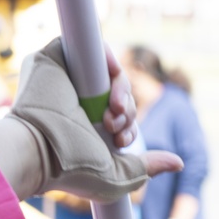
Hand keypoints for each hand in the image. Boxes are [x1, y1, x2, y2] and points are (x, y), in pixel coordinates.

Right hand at [10, 39, 181, 199]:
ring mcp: (64, 77)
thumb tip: (179, 163)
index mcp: (84, 122)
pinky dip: (107, 57)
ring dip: (121, 89)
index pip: (118, 110)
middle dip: (127, 110)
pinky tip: (109, 81)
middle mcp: (74, 98)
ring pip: (106, 68)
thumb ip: (146, 166)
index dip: (128, 121)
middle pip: (116, 89)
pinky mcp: (52, 58)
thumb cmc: (71, 170)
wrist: (40, 153)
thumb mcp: (117, 174)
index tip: (121, 139)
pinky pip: (88, 44)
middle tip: (115, 127)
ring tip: (113, 114)